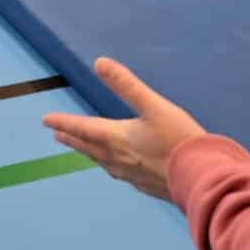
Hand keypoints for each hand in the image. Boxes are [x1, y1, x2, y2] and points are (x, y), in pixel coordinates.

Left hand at [43, 58, 204, 200]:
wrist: (202, 179)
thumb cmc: (178, 139)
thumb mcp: (153, 105)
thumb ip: (126, 84)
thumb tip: (99, 62)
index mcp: (117, 138)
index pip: (83, 128)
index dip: (64, 123)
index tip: (46, 121)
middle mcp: (119, 159)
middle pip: (89, 148)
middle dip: (72, 139)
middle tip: (57, 135)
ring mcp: (133, 177)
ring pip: (103, 163)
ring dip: (90, 154)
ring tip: (84, 150)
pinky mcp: (148, 187)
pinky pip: (121, 175)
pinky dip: (111, 167)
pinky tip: (119, 170)